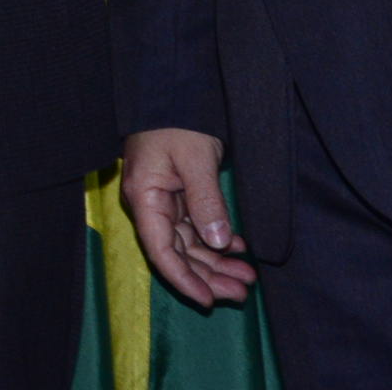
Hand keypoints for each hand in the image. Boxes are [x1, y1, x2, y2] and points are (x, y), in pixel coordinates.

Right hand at [121, 127, 256, 305]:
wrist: (175, 91)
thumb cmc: (178, 121)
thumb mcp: (194, 158)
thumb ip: (206, 201)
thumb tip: (218, 242)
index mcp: (145, 198)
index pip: (161, 250)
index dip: (183, 279)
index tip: (207, 300)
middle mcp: (152, 204)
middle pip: (178, 252)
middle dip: (208, 275)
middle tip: (242, 292)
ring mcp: (165, 199)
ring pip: (190, 243)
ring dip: (217, 261)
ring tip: (247, 278)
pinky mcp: (180, 193)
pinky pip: (197, 226)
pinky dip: (218, 240)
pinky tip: (239, 249)